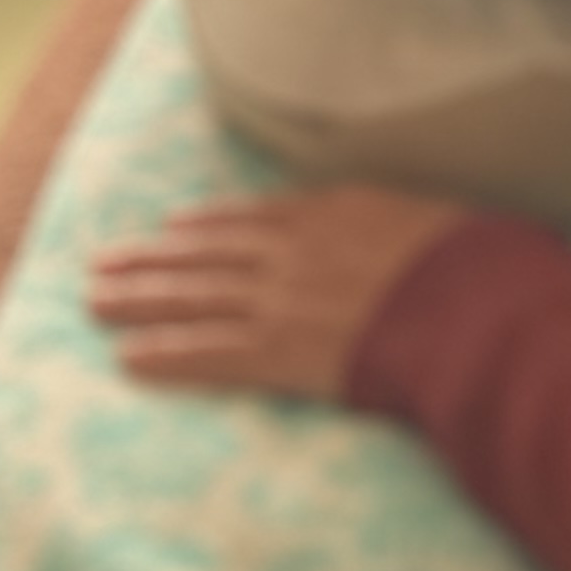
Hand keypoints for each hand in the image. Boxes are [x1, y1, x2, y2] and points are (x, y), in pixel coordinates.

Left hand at [88, 187, 471, 402]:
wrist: (472, 304)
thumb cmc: (474, 265)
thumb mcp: (434, 222)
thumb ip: (395, 227)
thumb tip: (400, 237)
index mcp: (333, 212)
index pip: (254, 218)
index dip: (206, 226)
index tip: (172, 230)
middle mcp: (296, 248)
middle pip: (207, 253)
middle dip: (152, 260)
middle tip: (104, 265)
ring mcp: (283, 298)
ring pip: (195, 296)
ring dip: (141, 300)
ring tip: (96, 302)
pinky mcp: (279, 349)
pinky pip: (209, 352)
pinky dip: (166, 355)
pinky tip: (129, 359)